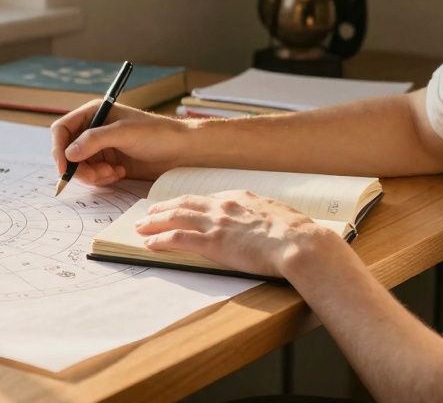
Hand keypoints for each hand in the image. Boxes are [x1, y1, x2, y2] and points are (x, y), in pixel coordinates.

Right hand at [50, 100, 192, 185]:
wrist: (181, 151)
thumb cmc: (157, 133)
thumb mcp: (124, 133)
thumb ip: (94, 140)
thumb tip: (69, 153)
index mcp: (94, 113)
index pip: (62, 130)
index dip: (58, 148)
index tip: (64, 167)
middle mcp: (93, 130)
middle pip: (67, 152)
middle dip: (79, 167)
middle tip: (97, 176)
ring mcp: (100, 148)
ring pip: (79, 167)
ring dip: (93, 175)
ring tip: (113, 173)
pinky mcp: (108, 164)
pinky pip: (93, 176)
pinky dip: (102, 179)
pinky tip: (120, 174)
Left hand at [134, 190, 331, 278]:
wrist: (301, 243)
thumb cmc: (298, 234)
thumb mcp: (279, 216)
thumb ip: (264, 216)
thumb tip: (265, 224)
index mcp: (241, 198)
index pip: (207, 199)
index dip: (189, 203)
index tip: (180, 206)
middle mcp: (224, 207)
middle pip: (185, 203)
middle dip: (164, 207)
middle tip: (149, 212)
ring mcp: (217, 224)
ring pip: (176, 218)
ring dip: (155, 222)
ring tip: (141, 226)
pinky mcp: (213, 244)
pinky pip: (179, 239)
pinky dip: (161, 239)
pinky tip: (150, 242)